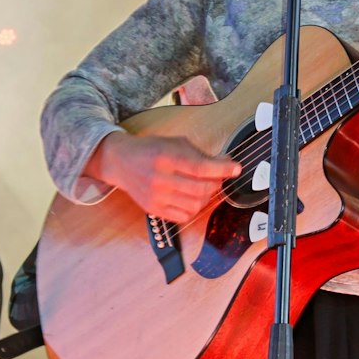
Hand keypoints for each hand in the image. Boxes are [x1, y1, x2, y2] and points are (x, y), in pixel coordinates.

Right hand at [94, 131, 240, 222]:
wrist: (122, 162)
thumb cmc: (152, 150)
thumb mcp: (175, 143)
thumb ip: (201, 154)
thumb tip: (227, 163)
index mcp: (166, 157)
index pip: (200, 167)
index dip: (222, 169)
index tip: (236, 168)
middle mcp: (159, 179)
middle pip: (200, 189)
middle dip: (216, 183)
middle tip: (218, 177)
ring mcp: (156, 197)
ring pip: (195, 205)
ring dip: (207, 197)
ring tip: (204, 187)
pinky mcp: (154, 210)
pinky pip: (184, 216)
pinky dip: (194, 208)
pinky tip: (192, 198)